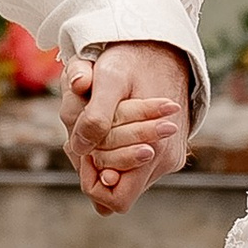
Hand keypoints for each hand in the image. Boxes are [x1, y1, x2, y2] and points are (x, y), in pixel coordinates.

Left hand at [62, 41, 189, 214]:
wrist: (164, 47)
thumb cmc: (133, 59)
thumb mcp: (110, 77)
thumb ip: (95, 114)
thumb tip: (80, 148)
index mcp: (154, 152)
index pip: (114, 200)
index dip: (90, 179)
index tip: (80, 147)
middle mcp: (164, 162)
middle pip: (115, 188)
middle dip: (93, 164)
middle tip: (80, 132)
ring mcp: (167, 158)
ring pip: (122, 175)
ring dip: (103, 155)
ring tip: (94, 121)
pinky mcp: (165, 151)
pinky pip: (132, 164)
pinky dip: (115, 149)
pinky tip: (107, 123)